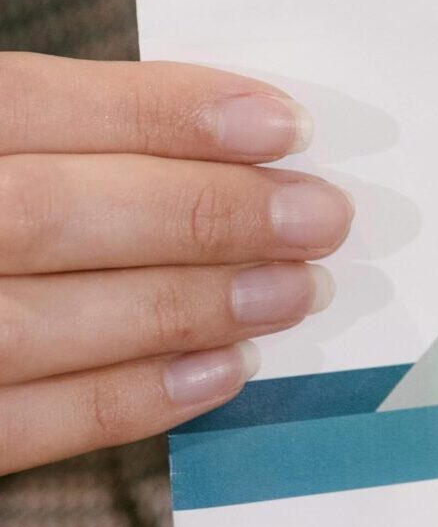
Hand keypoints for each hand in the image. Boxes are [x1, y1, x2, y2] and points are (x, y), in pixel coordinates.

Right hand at [0, 53, 351, 472]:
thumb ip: (62, 125)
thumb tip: (225, 130)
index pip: (35, 101)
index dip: (161, 112)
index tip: (281, 124)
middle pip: (52, 212)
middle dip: (200, 214)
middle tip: (318, 215)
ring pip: (43, 321)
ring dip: (185, 307)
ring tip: (293, 291)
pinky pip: (18, 424)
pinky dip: (127, 401)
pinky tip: (220, 372)